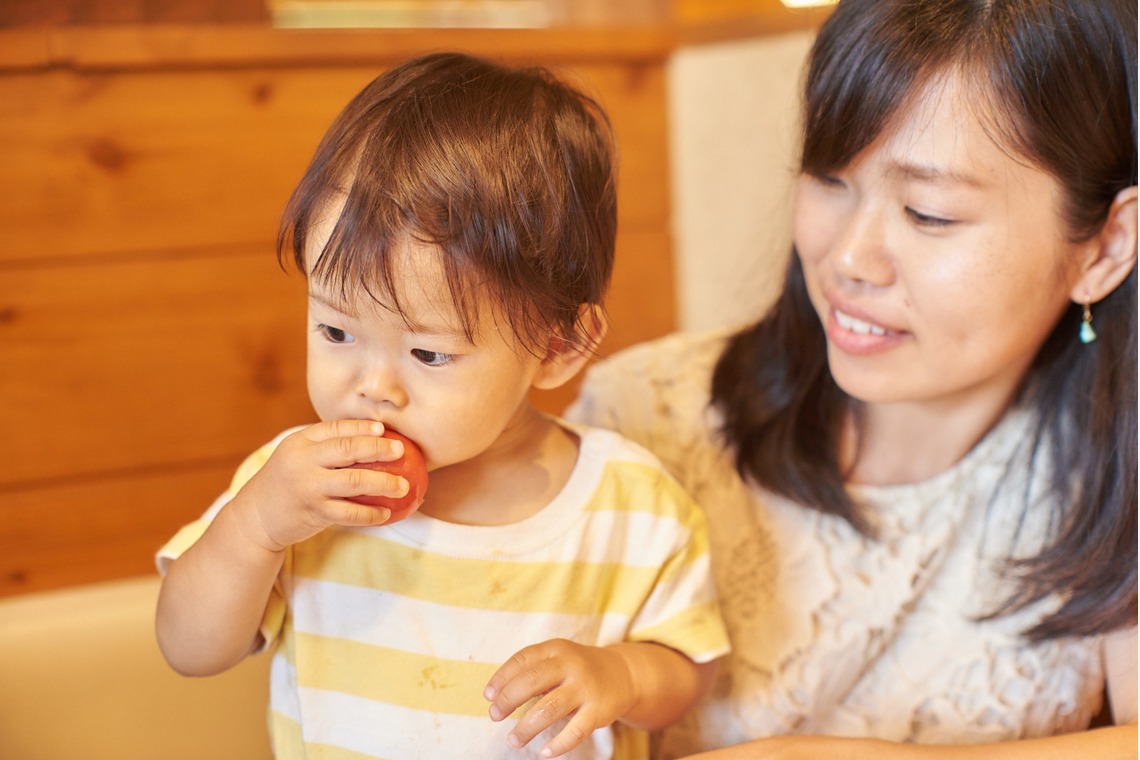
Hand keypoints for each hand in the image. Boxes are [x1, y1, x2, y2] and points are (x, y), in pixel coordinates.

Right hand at [229, 419, 409, 550]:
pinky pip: (350, 513)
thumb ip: (325, 446)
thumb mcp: (297, 455)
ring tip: (403, 486)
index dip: (361, 427)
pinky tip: (386, 513)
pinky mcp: (315, 513)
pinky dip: (371, 514)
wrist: (256, 516)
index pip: (335, 428)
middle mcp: (303, 462)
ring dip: (383, 483)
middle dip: (378, 449)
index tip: (383, 430)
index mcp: (300, 442)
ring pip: (353, 482)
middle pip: (347, 450)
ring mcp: (309, 488)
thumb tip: (373, 435)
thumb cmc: (288, 480)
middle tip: (401, 451)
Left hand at [484, 639, 636, 757]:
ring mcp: (586, 687)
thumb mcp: (557, 659)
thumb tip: (498, 697)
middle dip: (509, 699)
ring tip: (514, 740)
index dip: (502, 678)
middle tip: (495, 715)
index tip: (488, 696)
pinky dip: (558, 744)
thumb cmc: (577, 670)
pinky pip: (575, 731)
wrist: (622, 674)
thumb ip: (532, 672)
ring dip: (527, 727)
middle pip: (532, 681)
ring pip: (550, 708)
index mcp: (556, 649)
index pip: (523, 660)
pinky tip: (544, 752)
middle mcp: (571, 665)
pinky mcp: (599, 710)